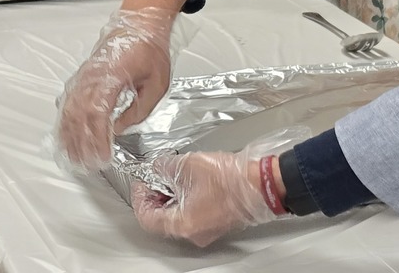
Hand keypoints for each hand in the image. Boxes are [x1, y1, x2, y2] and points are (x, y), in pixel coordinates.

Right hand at [55, 7, 174, 172]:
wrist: (140, 24)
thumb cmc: (149, 48)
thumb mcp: (157, 84)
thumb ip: (138, 111)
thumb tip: (119, 129)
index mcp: (112, 76)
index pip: (98, 113)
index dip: (98, 138)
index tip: (103, 156)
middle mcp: (93, 75)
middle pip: (80, 114)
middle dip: (82, 143)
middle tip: (87, 164)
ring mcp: (85, 74)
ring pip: (70, 108)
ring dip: (70, 134)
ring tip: (73, 156)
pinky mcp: (83, 75)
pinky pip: (68, 99)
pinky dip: (64, 119)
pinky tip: (64, 133)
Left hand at [131, 140, 294, 246]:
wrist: (258, 183)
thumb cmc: (228, 179)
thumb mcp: (185, 166)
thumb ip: (162, 168)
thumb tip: (154, 168)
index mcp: (183, 224)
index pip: (148, 219)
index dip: (139, 198)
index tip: (140, 182)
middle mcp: (193, 233)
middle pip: (161, 219)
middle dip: (154, 195)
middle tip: (153, 176)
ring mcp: (205, 230)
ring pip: (176, 216)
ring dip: (169, 195)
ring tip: (170, 174)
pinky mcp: (215, 221)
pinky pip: (191, 213)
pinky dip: (184, 198)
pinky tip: (187, 180)